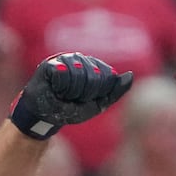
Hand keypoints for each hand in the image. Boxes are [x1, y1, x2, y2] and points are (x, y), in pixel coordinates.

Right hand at [9, 52, 133, 139]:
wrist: (45, 116)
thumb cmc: (70, 109)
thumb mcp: (97, 104)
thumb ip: (114, 91)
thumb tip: (130, 75)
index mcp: (93, 66)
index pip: (107, 76)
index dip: (97, 93)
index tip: (86, 99)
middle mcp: (80, 59)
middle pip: (94, 76)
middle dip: (85, 94)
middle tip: (73, 98)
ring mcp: (65, 59)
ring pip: (79, 74)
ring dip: (71, 92)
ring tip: (63, 94)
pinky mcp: (50, 63)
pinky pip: (63, 74)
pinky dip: (60, 87)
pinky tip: (54, 89)